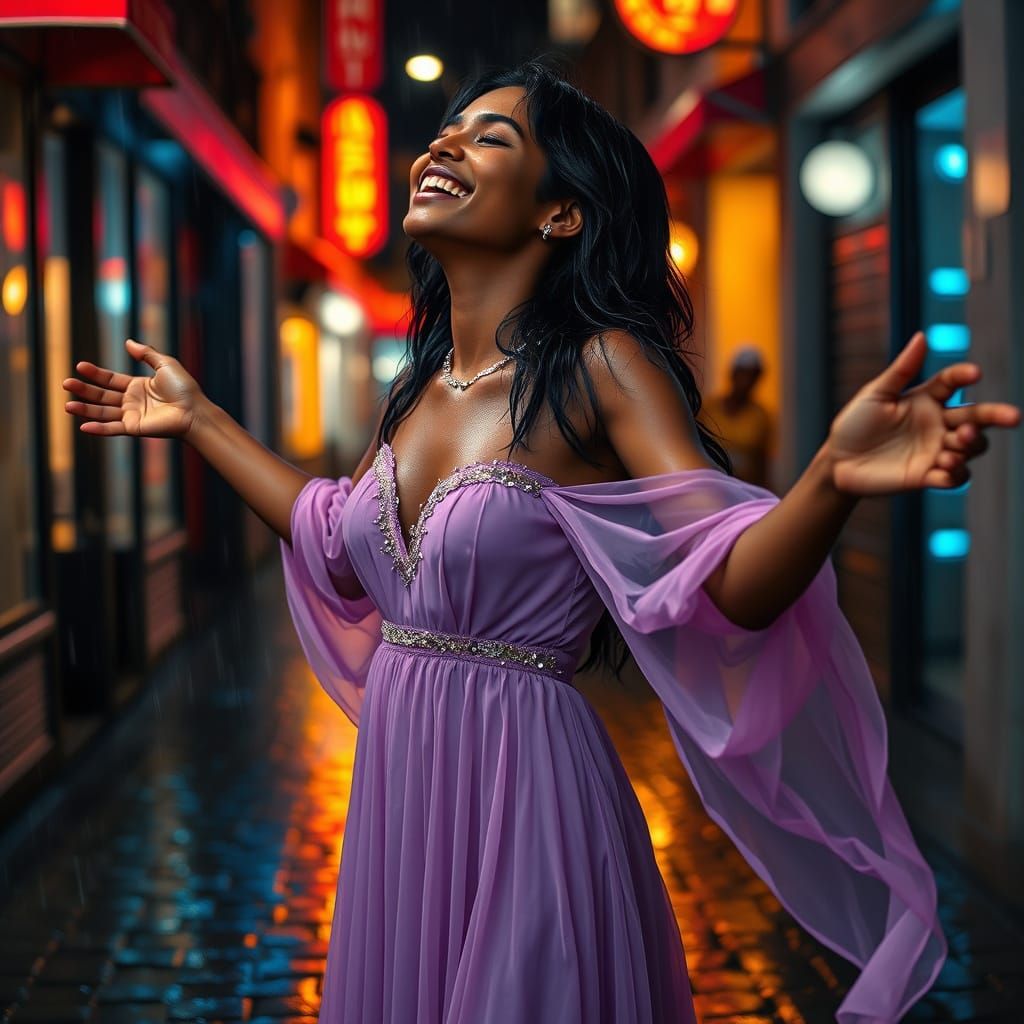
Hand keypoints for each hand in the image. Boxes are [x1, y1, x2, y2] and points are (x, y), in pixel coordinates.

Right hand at [63, 339, 205, 439]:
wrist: (195, 410)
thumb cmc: (184, 388)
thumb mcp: (165, 364)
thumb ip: (146, 353)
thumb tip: (127, 341)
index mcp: (138, 386)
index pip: (110, 380)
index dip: (95, 374)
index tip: (79, 366)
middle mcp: (132, 401)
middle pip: (102, 395)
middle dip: (84, 390)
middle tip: (66, 383)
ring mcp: (132, 415)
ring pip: (103, 412)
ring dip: (85, 409)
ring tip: (67, 405)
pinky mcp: (135, 428)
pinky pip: (113, 428)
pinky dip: (98, 429)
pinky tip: (82, 426)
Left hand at [825, 331, 1020, 495]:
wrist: (838, 462)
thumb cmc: (854, 424)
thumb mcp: (875, 394)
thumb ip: (901, 370)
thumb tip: (922, 336)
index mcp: (926, 399)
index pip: (953, 382)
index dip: (964, 376)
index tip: (974, 373)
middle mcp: (937, 424)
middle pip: (976, 416)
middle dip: (996, 416)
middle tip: (1012, 417)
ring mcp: (935, 450)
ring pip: (971, 446)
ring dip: (971, 445)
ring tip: (952, 448)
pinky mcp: (928, 476)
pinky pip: (955, 476)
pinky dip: (957, 472)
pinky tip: (946, 466)